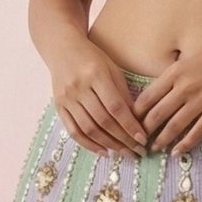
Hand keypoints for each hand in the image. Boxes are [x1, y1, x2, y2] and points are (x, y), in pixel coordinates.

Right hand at [49, 42, 147, 157]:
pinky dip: (89, 144)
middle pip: (103, 121)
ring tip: (124, 153)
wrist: (62, 48)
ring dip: (108, 145)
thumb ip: (123, 94)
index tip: (143, 139)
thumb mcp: (112, 69)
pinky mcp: (58, 106)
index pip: (116, 107)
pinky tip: (104, 151)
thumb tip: (137, 122)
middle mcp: (79, 87)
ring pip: (88, 129)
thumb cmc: (93, 58)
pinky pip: (74, 131)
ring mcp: (66, 98)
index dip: (130, 126)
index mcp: (96, 74)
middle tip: (137, 151)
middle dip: (123, 139)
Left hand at [131, 39, 201, 154]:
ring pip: (174, 127)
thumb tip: (157, 96)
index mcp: (175, 73)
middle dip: (144, 131)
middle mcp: (185, 87)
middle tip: (138, 140)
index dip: (135, 114)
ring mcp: (201, 101)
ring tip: (154, 148)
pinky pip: (196, 133)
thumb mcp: (190, 61)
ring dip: (161, 140)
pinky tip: (176, 152)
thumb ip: (174, 77)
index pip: (146, 97)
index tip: (131, 122)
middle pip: (156, 115)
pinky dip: (184, 145)